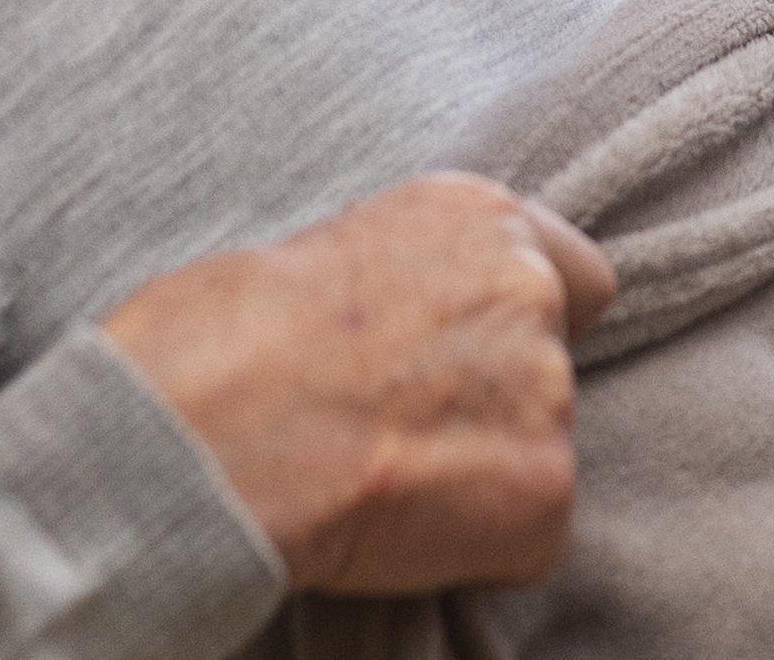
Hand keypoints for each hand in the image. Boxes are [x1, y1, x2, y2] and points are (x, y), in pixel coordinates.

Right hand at [100, 172, 616, 591]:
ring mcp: (547, 391)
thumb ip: (404, 284)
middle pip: (551, 372)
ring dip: (475, 479)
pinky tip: (385, 532)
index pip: (573, 276)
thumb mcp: (320, 253)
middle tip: (394, 436)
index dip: (527, 329)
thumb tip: (397, 330)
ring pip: (533, 457)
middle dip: (490, 409)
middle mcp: (529, 292)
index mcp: (479, 219)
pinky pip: (524, 543)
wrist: (200, 431)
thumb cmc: (212, 344)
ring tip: (371, 483)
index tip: (472, 365)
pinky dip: (468, 554)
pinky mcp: (542, 490)